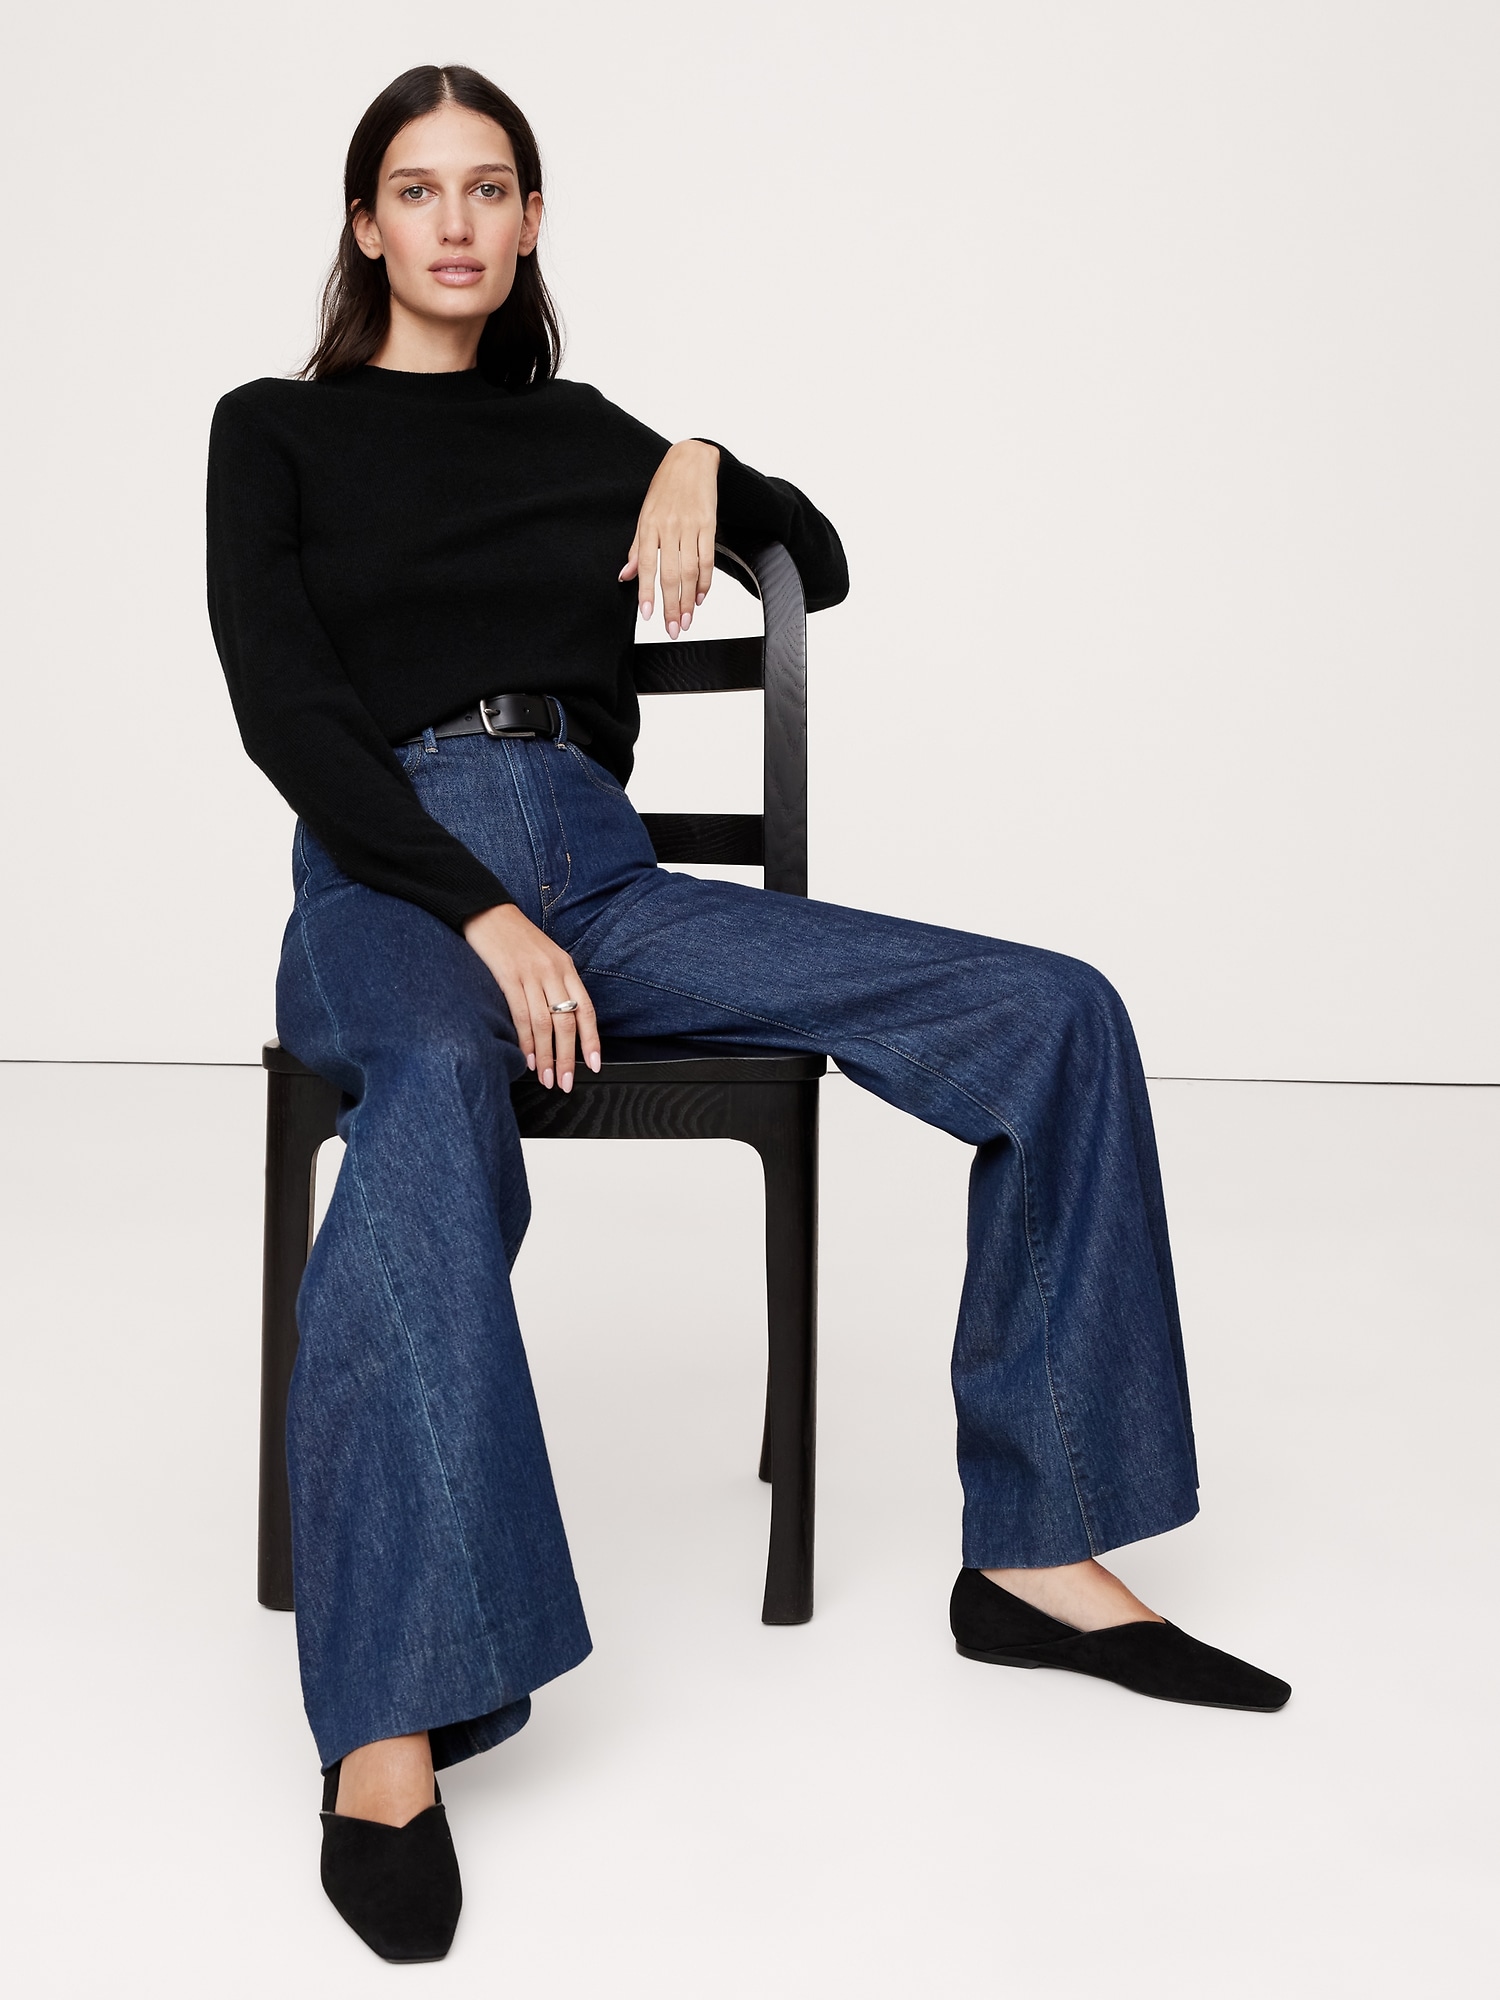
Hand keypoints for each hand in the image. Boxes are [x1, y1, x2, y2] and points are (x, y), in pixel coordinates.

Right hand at [462, 903, 600, 1090]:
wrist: (488, 912)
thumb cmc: (516, 938)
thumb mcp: (546, 957)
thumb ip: (556, 984)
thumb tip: (562, 1020)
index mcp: (566, 968)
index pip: (586, 1010)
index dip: (592, 1040)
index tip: (595, 1064)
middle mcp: (553, 972)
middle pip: (567, 1023)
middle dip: (568, 1058)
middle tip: (565, 1082)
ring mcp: (531, 974)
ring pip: (545, 1024)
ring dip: (546, 1056)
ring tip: (546, 1077)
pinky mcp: (509, 976)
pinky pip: (521, 1014)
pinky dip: (525, 1041)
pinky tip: (527, 1057)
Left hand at [619, 440, 719, 637]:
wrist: (692, 460)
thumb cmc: (666, 489)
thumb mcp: (645, 515)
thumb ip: (636, 548)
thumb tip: (624, 576)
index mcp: (649, 526)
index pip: (646, 565)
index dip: (646, 592)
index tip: (648, 615)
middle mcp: (669, 527)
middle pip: (670, 574)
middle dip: (672, 605)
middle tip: (673, 629)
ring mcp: (690, 526)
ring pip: (690, 570)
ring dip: (689, 599)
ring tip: (687, 620)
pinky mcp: (709, 525)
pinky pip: (707, 559)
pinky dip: (705, 581)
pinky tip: (701, 597)